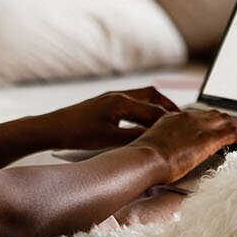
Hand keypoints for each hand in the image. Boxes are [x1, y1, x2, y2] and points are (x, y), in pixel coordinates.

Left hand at [41, 87, 183, 150]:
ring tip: (167, 120)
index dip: (170, 121)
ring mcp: (112, 98)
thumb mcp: (109, 140)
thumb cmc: (77, 133)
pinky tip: (145, 121)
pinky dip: (144, 109)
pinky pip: (133, 102)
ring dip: (156, 106)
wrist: (53, 128)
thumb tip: (155, 141)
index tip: (183, 129)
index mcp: (121, 102)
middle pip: (152, 96)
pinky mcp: (106, 103)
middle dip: (168, 107)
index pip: (154, 111)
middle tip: (182, 119)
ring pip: (143, 97)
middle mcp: (118, 96)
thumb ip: (134, 139)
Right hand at [130, 108, 236, 182]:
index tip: (215, 132)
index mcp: (174, 117)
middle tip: (236, 137)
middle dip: (228, 124)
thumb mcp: (152, 147)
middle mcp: (188, 117)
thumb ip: (162, 147)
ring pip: (227, 121)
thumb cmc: (143, 159)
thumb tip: (163, 156)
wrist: (144, 159)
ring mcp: (200, 126)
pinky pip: (234, 134)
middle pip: (216, 115)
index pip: (199, 116)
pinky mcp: (209, 138)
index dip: (211, 123)